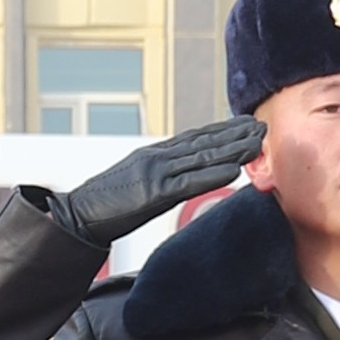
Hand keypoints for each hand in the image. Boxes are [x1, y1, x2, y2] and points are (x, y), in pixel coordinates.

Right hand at [49, 115, 254, 254]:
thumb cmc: (104, 203)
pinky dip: (213, 175)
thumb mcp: (136, 184)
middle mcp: (157, 158)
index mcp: (153, 155)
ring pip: (201, 158)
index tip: (245, 125)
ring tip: (257, 142)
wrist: (78, 215)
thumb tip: (179, 179)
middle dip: (234, 134)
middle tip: (261, 126)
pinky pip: (188, 183)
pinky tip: (234, 170)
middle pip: (202, 143)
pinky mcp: (152, 193)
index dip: (222, 131)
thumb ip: (159, 177)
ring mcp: (155, 172)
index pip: (194, 139)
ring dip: (232, 149)